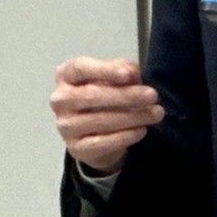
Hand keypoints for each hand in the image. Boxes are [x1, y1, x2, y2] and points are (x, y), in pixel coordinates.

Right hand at [50, 56, 160, 175]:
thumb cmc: (104, 96)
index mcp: (66, 75)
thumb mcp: (115, 77)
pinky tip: (142, 130)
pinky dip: (125, 136)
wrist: (94, 134)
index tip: (129, 75)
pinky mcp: (76, 148)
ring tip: (156, 113)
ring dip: (133, 116)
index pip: (81, 68)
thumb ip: (124, 69)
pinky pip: (102, 142)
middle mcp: (60, 100)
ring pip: (100, 120)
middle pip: (93, 95)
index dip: (105, 70)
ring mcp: (65, 126)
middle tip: (153, 95)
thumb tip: (132, 74)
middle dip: (127, 95)